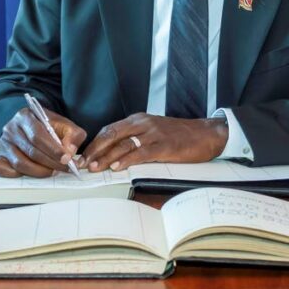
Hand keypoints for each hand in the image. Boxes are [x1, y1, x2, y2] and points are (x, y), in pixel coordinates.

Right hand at [0, 107, 86, 177]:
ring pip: (20, 164)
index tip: (67, 159)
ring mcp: (4, 144)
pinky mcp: (0, 157)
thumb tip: (69, 151)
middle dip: (50, 163)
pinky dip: (18, 175)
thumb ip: (72, 135)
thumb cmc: (48, 127)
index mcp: (25, 116)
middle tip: (65, 168)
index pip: (37, 135)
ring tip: (53, 171)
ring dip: (40, 171)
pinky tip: (33, 174)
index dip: (53, 149)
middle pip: (30, 150)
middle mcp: (11, 129)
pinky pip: (4, 170)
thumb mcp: (64, 125)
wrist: (31, 128)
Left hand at [82, 113, 227, 171]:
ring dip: (106, 157)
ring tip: (95, 168)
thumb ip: (136, 139)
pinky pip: (141, 152)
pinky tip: (117, 167)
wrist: (206, 134)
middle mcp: (143, 123)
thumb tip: (114, 155)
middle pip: (112, 135)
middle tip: (83, 163)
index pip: (110, 129)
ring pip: (123, 144)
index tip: (83, 155)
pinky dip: (127, 160)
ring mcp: (153, 133)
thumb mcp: (154, 132)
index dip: (95, 143)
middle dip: (95, 150)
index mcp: (138, 120)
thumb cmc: (180, 136)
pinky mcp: (164, 145)